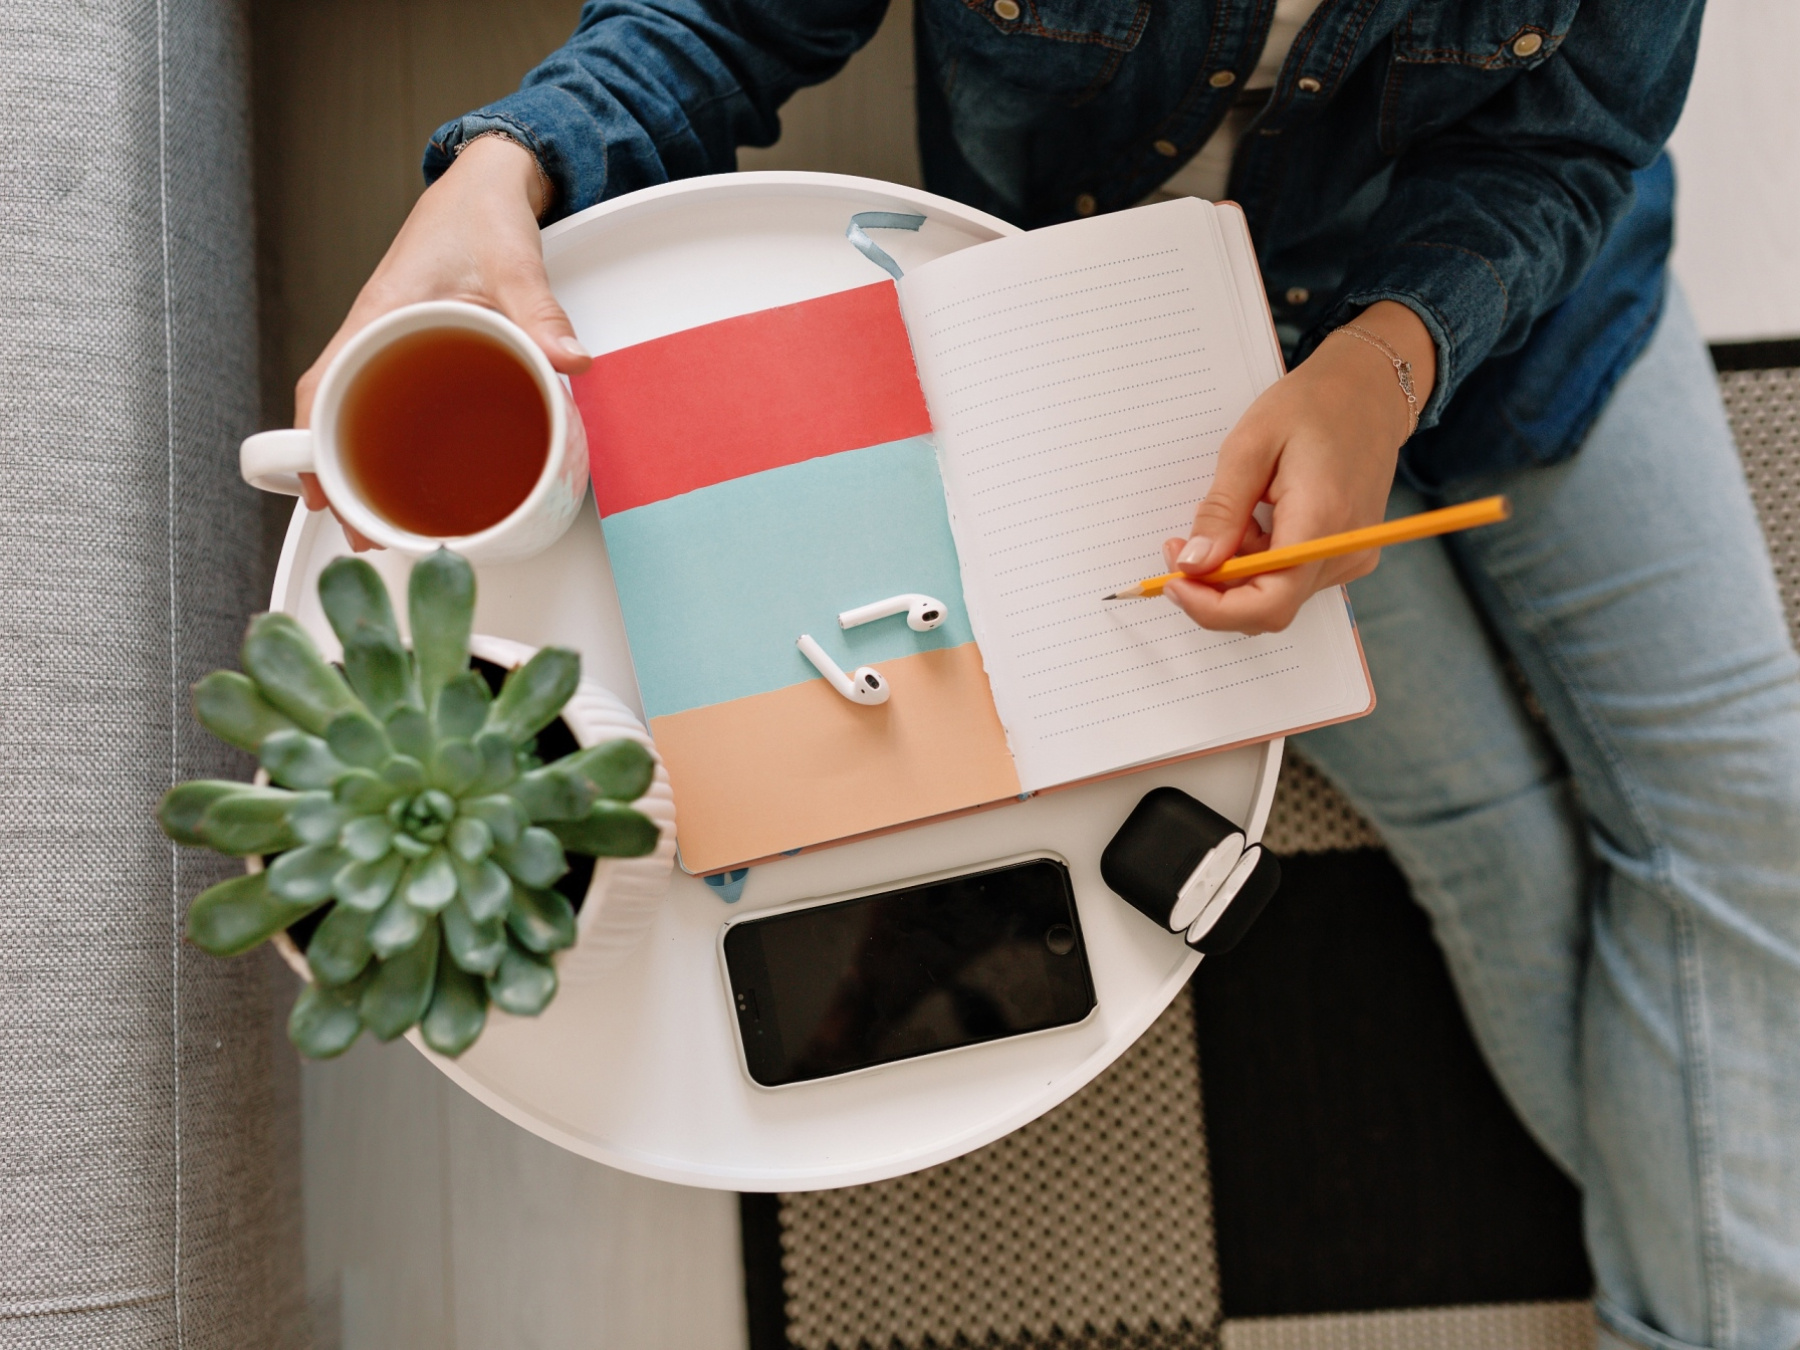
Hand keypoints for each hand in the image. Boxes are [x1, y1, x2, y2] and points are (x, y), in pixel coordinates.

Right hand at [293, 134, 590, 549]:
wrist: (486, 182)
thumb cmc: (480, 213)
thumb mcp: (514, 263)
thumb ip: (541, 315)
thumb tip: (571, 362)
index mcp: (380, 316)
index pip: (322, 387)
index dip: (312, 446)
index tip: (320, 494)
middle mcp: (374, 334)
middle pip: (330, 415)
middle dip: (336, 476)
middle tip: (365, 532)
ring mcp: (390, 343)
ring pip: (354, 411)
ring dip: (360, 464)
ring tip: (382, 520)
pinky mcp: (413, 348)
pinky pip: (386, 399)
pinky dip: (389, 439)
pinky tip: (413, 474)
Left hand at [1162, 300, 1435, 632]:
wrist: (1369, 390)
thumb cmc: (1311, 406)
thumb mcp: (1249, 446)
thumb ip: (1221, 511)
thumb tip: (1193, 564)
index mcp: (1323, 522)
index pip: (1268, 604)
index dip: (1214, 608)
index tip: (1176, 583)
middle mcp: (1344, 551)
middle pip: (1268, 607)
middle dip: (1215, 587)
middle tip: (1181, 546)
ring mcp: (1350, 557)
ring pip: (1275, 594)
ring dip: (1237, 569)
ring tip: (1232, 512)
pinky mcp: (1347, 554)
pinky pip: (1291, 578)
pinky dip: (1259, 561)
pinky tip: (1256, 520)